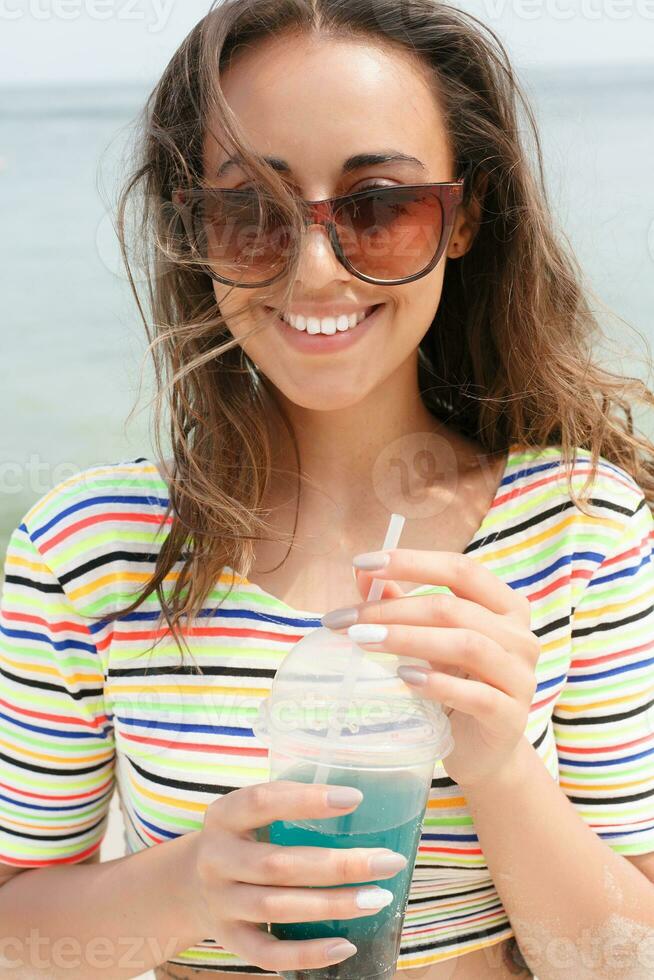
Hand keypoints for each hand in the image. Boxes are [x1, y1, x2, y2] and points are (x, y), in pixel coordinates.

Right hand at [188, 779, 408, 973]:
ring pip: (277, 908)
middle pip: (278, 864)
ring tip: (379, 898)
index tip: (355, 799)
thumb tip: (365, 803)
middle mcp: (216, 859)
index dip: (307, 800)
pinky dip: (308, 953)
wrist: (189, 885)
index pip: (262, 801)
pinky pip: (268, 954)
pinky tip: (346, 945)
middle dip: (339, 864)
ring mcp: (221, 902)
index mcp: (224, 815)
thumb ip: (291, 806)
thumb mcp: (252, 813)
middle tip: (388, 861)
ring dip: (333, 905)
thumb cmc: (244, 838)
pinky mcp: (230, 940)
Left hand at [321, 549, 539, 789]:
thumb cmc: (455, 684)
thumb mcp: (429, 640)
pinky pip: (477, 695)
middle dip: (393, 610)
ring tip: (365, 642)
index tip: (363, 564)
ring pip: (467, 645)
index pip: (460, 569)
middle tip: (347, 621)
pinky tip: (405, 677)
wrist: (483, 751)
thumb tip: (362, 573)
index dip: (412, 562)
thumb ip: (400, 604)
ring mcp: (520, 676)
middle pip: (454, 608)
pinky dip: (438, 683)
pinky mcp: (511, 717)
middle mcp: (519, 635)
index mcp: (504, 605)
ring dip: (409, 639)